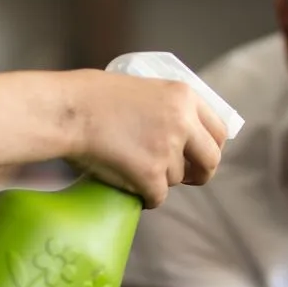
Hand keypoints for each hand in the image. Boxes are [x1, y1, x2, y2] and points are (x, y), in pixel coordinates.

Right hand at [66, 69, 228, 207]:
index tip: (203, 156)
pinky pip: (157, 197)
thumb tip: (187, 136)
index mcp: (184, 96)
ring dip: (158, 179)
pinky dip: (145, 197)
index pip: (219, 130)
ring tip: (131, 165)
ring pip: (176, 179)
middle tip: (190, 178)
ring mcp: (168, 149)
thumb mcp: (145, 90)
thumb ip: (170, 109)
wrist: (68, 111)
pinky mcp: (151, 174)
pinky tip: (130, 186)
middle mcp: (183, 122)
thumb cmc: (94, 98)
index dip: (212, 148)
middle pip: (211, 160)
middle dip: (202, 173)